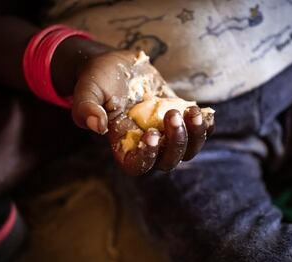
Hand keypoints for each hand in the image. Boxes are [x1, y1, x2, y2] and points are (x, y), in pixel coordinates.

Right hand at [72, 50, 214, 174]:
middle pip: (167, 161)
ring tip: (193, 112)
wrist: (116, 64)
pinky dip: (205, 126)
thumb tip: (98, 126)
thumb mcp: (87, 89)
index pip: (137, 166)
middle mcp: (145, 142)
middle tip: (173, 115)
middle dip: (177, 143)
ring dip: (195, 136)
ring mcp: (164, 131)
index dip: (147, 157)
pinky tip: (203, 112)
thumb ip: (86, 108)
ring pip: (187, 149)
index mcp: (122, 143)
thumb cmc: (98, 79)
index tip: (151, 133)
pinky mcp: (177, 116)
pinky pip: (198, 131)